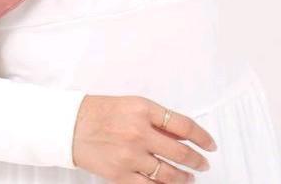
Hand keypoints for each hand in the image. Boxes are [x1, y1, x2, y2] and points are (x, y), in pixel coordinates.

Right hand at [72, 94, 217, 181]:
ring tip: (189, 178)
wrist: (70, 125)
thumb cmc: (99, 111)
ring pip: (168, 174)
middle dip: (197, 161)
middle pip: (180, 152)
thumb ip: (156, 119)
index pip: (183, 125)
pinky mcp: (121, 174)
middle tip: (203, 164)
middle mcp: (139, 132)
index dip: (202, 137)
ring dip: (184, 178)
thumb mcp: (131, 105)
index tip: (209, 144)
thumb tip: (182, 135)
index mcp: (143, 109)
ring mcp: (131, 155)